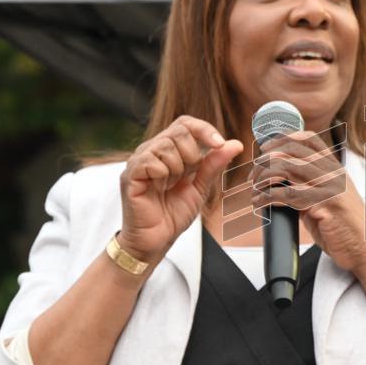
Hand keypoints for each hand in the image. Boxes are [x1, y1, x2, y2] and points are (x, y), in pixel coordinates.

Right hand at [119, 116, 242, 263]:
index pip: (186, 124)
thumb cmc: (173, 214)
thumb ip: (214, 164)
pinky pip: (151, 161)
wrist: (156, 240)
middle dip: (193, 154)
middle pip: (179, 131)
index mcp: (168, 150)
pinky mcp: (130, 174)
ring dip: (177, 169)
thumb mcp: (200, 187)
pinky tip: (159, 188)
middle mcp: (152, 150)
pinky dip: (163, 175)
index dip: (204, 130)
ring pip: (167, 145)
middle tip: (186, 176)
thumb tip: (235, 144)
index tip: (220, 144)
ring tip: (169, 186)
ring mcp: (139, 160)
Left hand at [250, 131, 365, 272]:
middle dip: (267, 158)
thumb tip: (281, 186)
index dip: (284, 138)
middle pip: (293, 150)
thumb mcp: (329, 200)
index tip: (266, 148)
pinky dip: (267, 197)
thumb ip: (309, 189)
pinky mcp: (324, 205)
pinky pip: (287, 194)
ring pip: (287, 168)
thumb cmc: (347, 228)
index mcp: (335, 169)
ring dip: (264, 177)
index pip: (309, 139)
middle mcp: (333, 173)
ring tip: (255, 189)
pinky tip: (260, 203)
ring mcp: (330, 187)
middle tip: (254, 174)